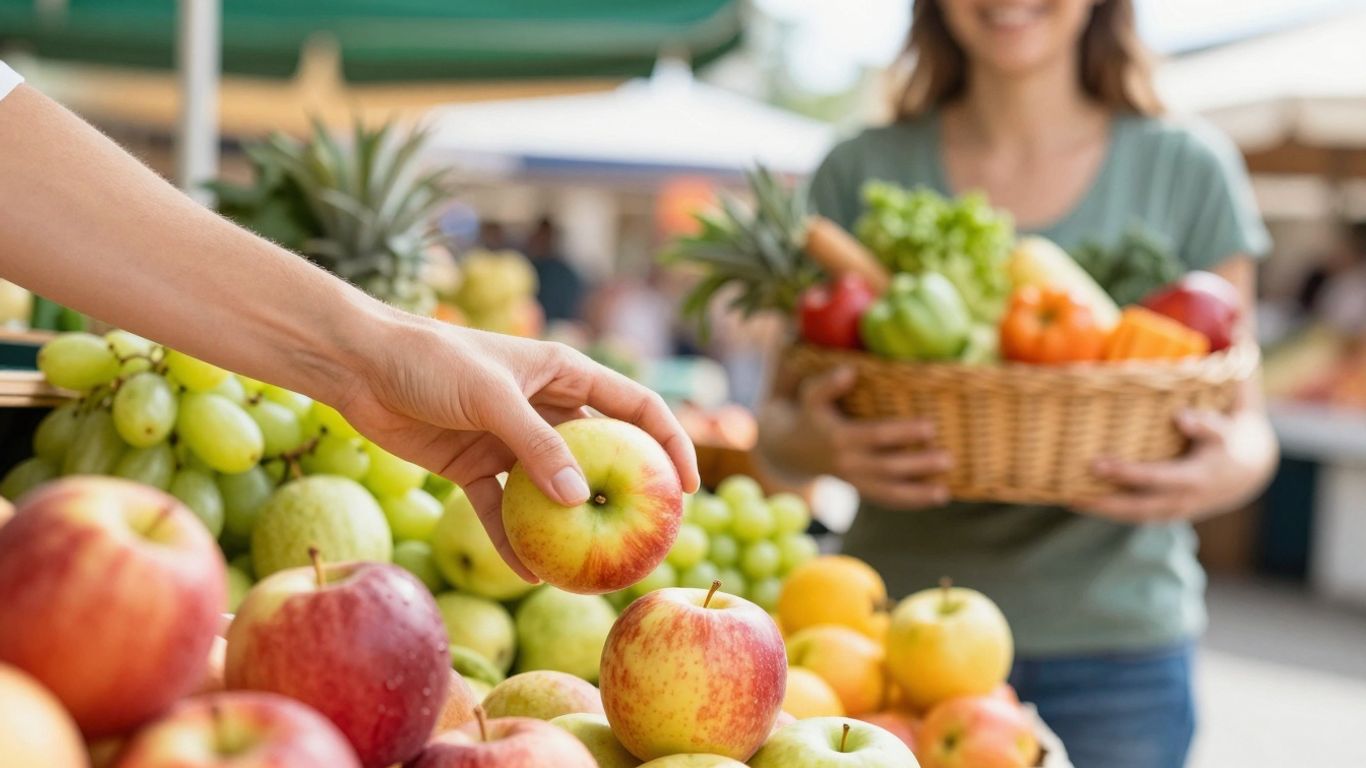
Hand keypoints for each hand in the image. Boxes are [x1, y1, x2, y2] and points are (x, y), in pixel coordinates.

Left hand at [334, 319, 699, 578]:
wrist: (359, 363)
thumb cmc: (430, 360)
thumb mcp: (490, 398)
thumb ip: (536, 446)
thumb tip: (579, 501)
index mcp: (564, 373)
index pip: (636, 409)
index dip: (670, 445)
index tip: (689, 489)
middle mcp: (544, 406)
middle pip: (601, 454)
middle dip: (625, 496)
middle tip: (648, 539)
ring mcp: (510, 438)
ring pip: (552, 489)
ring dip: (568, 525)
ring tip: (592, 567)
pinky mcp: (473, 462)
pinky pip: (501, 508)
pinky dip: (511, 538)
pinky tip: (526, 573)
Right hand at [786, 366, 950, 508]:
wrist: (790, 450)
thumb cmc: (809, 415)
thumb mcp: (811, 396)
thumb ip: (828, 384)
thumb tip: (849, 371)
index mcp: (840, 437)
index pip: (875, 436)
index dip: (903, 433)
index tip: (931, 427)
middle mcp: (847, 463)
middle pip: (887, 467)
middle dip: (918, 465)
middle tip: (948, 459)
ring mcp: (854, 481)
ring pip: (887, 492)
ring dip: (917, 494)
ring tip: (944, 493)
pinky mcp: (860, 490)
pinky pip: (886, 500)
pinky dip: (910, 502)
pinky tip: (936, 498)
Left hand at [1079, 408, 1276, 523]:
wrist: (1247, 471)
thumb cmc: (1228, 440)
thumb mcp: (1224, 429)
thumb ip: (1205, 423)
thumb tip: (1181, 416)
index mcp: (1196, 479)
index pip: (1155, 479)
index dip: (1126, 474)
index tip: (1096, 464)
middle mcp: (1183, 501)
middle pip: (1138, 508)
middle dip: (1103, 503)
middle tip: (1069, 494)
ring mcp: (1174, 512)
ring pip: (1133, 516)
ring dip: (1100, 511)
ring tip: (1066, 498)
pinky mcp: (1167, 513)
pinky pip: (1135, 515)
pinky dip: (1110, 511)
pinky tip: (1081, 501)